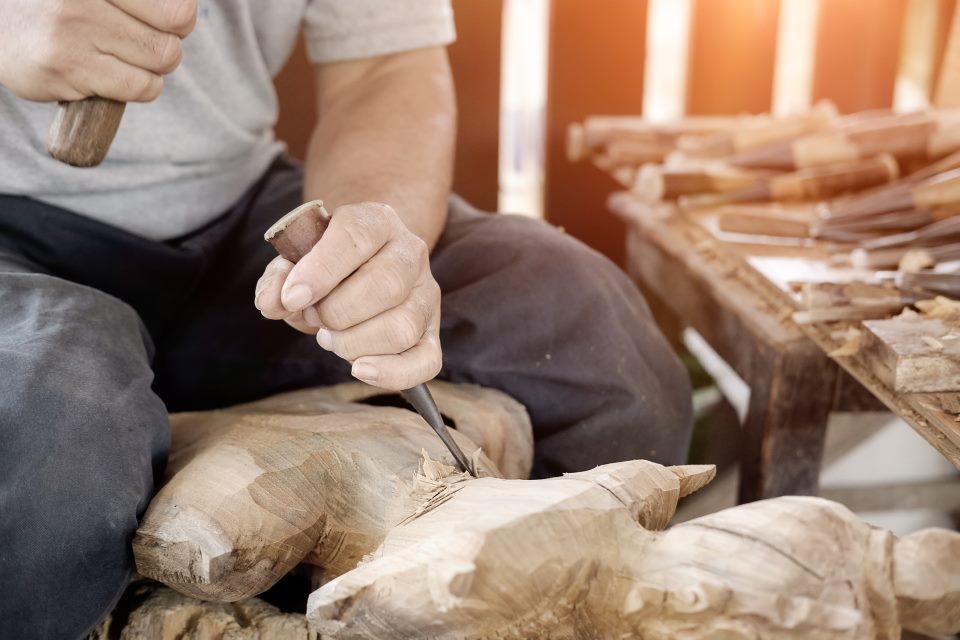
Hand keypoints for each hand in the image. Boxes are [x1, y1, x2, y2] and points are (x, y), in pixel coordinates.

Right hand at [0, 0, 195, 102]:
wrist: (1, 24)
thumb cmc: (62, 4)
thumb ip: (141, 0)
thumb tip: (189, 16)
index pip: (177, 9)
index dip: (181, 19)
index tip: (168, 21)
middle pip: (171, 39)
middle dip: (167, 46)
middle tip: (145, 43)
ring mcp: (72, 32)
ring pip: (159, 63)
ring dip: (152, 68)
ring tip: (124, 57)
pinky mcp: (65, 68)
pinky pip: (137, 87)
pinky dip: (139, 87)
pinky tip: (114, 75)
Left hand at [255, 202, 442, 390]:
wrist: (362, 266)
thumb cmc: (327, 265)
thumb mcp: (297, 260)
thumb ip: (279, 277)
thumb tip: (272, 302)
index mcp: (378, 221)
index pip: (356, 237)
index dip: (321, 269)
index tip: (292, 297)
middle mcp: (411, 254)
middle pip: (385, 286)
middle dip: (336, 312)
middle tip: (314, 316)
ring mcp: (426, 295)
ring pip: (402, 327)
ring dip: (354, 343)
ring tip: (333, 337)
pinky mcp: (431, 333)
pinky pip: (426, 362)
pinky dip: (392, 372)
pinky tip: (359, 369)